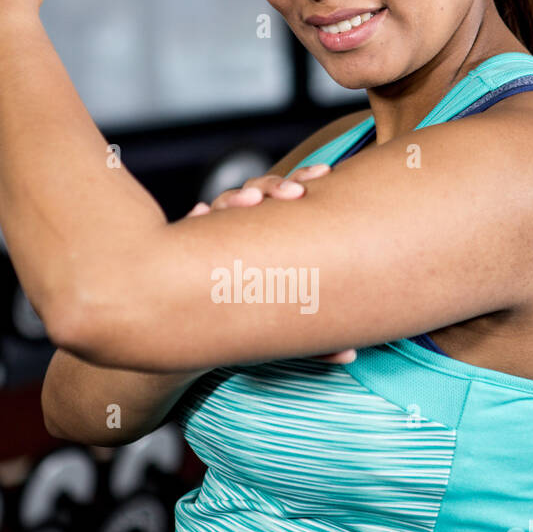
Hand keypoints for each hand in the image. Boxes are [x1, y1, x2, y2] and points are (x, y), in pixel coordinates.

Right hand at [186, 163, 356, 363]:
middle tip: (295, 193)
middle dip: (273, 187)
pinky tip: (201, 213)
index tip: (324, 174)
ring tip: (251, 201)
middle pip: (256, 193)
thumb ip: (314, 340)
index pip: (286, 198)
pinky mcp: (184, 252)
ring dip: (236, 199)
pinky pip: (188, 229)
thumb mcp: (287, 330)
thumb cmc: (253, 326)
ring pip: (222, 206)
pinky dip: (195, 218)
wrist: (203, 346)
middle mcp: (238, 230)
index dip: (302, 179)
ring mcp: (209, 238)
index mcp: (268, 234)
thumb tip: (349, 356)